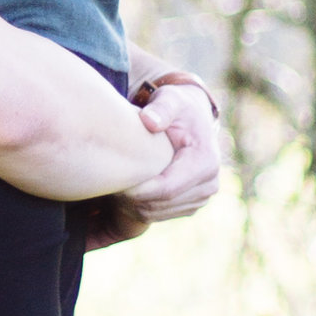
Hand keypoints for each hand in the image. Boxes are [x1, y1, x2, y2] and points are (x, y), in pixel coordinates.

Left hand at [125, 68, 223, 221]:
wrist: (193, 118)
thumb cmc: (178, 106)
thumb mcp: (171, 99)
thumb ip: (161, 108)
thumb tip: (150, 121)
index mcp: (205, 161)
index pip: (166, 188)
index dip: (137, 190)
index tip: (112, 182)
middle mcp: (209, 184)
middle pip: (160, 205)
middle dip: (130, 199)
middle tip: (107, 184)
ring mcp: (201, 197)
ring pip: (157, 214)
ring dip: (132, 205)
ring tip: (114, 185)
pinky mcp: (191, 204)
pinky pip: (159, 215)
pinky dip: (138, 208)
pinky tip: (126, 189)